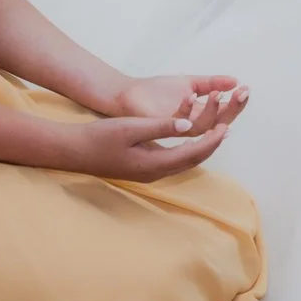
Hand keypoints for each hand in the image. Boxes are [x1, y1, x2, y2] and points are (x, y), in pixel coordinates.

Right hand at [64, 111, 232, 180]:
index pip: (192, 154)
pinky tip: (190, 140)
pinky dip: (186, 150)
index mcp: (153, 164)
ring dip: (200, 149)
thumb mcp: (131, 127)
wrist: (74, 151)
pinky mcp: (143, 169)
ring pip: (183, 163)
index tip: (226, 127)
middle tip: (227, 128)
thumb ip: (160, 127)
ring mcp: (148, 174)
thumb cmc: (99, 137)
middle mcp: (154, 173)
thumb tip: (189, 126)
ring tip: (216, 134)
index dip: (211, 141)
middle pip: (191, 161)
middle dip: (211, 146)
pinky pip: (173, 162)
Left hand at [108, 73, 248, 129]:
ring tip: (217, 93)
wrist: (129, 94)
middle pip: (220, 123)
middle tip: (241, 93)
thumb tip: (235, 81)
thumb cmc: (157, 91)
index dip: (237, 103)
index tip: (246, 88)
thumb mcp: (190, 82)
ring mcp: (179, 128)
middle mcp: (193, 125)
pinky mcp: (163, 127)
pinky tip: (191, 95)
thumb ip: (211, 83)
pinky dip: (187, 108)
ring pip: (203, 126)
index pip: (225, 113)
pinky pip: (179, 122)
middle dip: (232, 108)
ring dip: (212, 110)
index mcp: (201, 115)